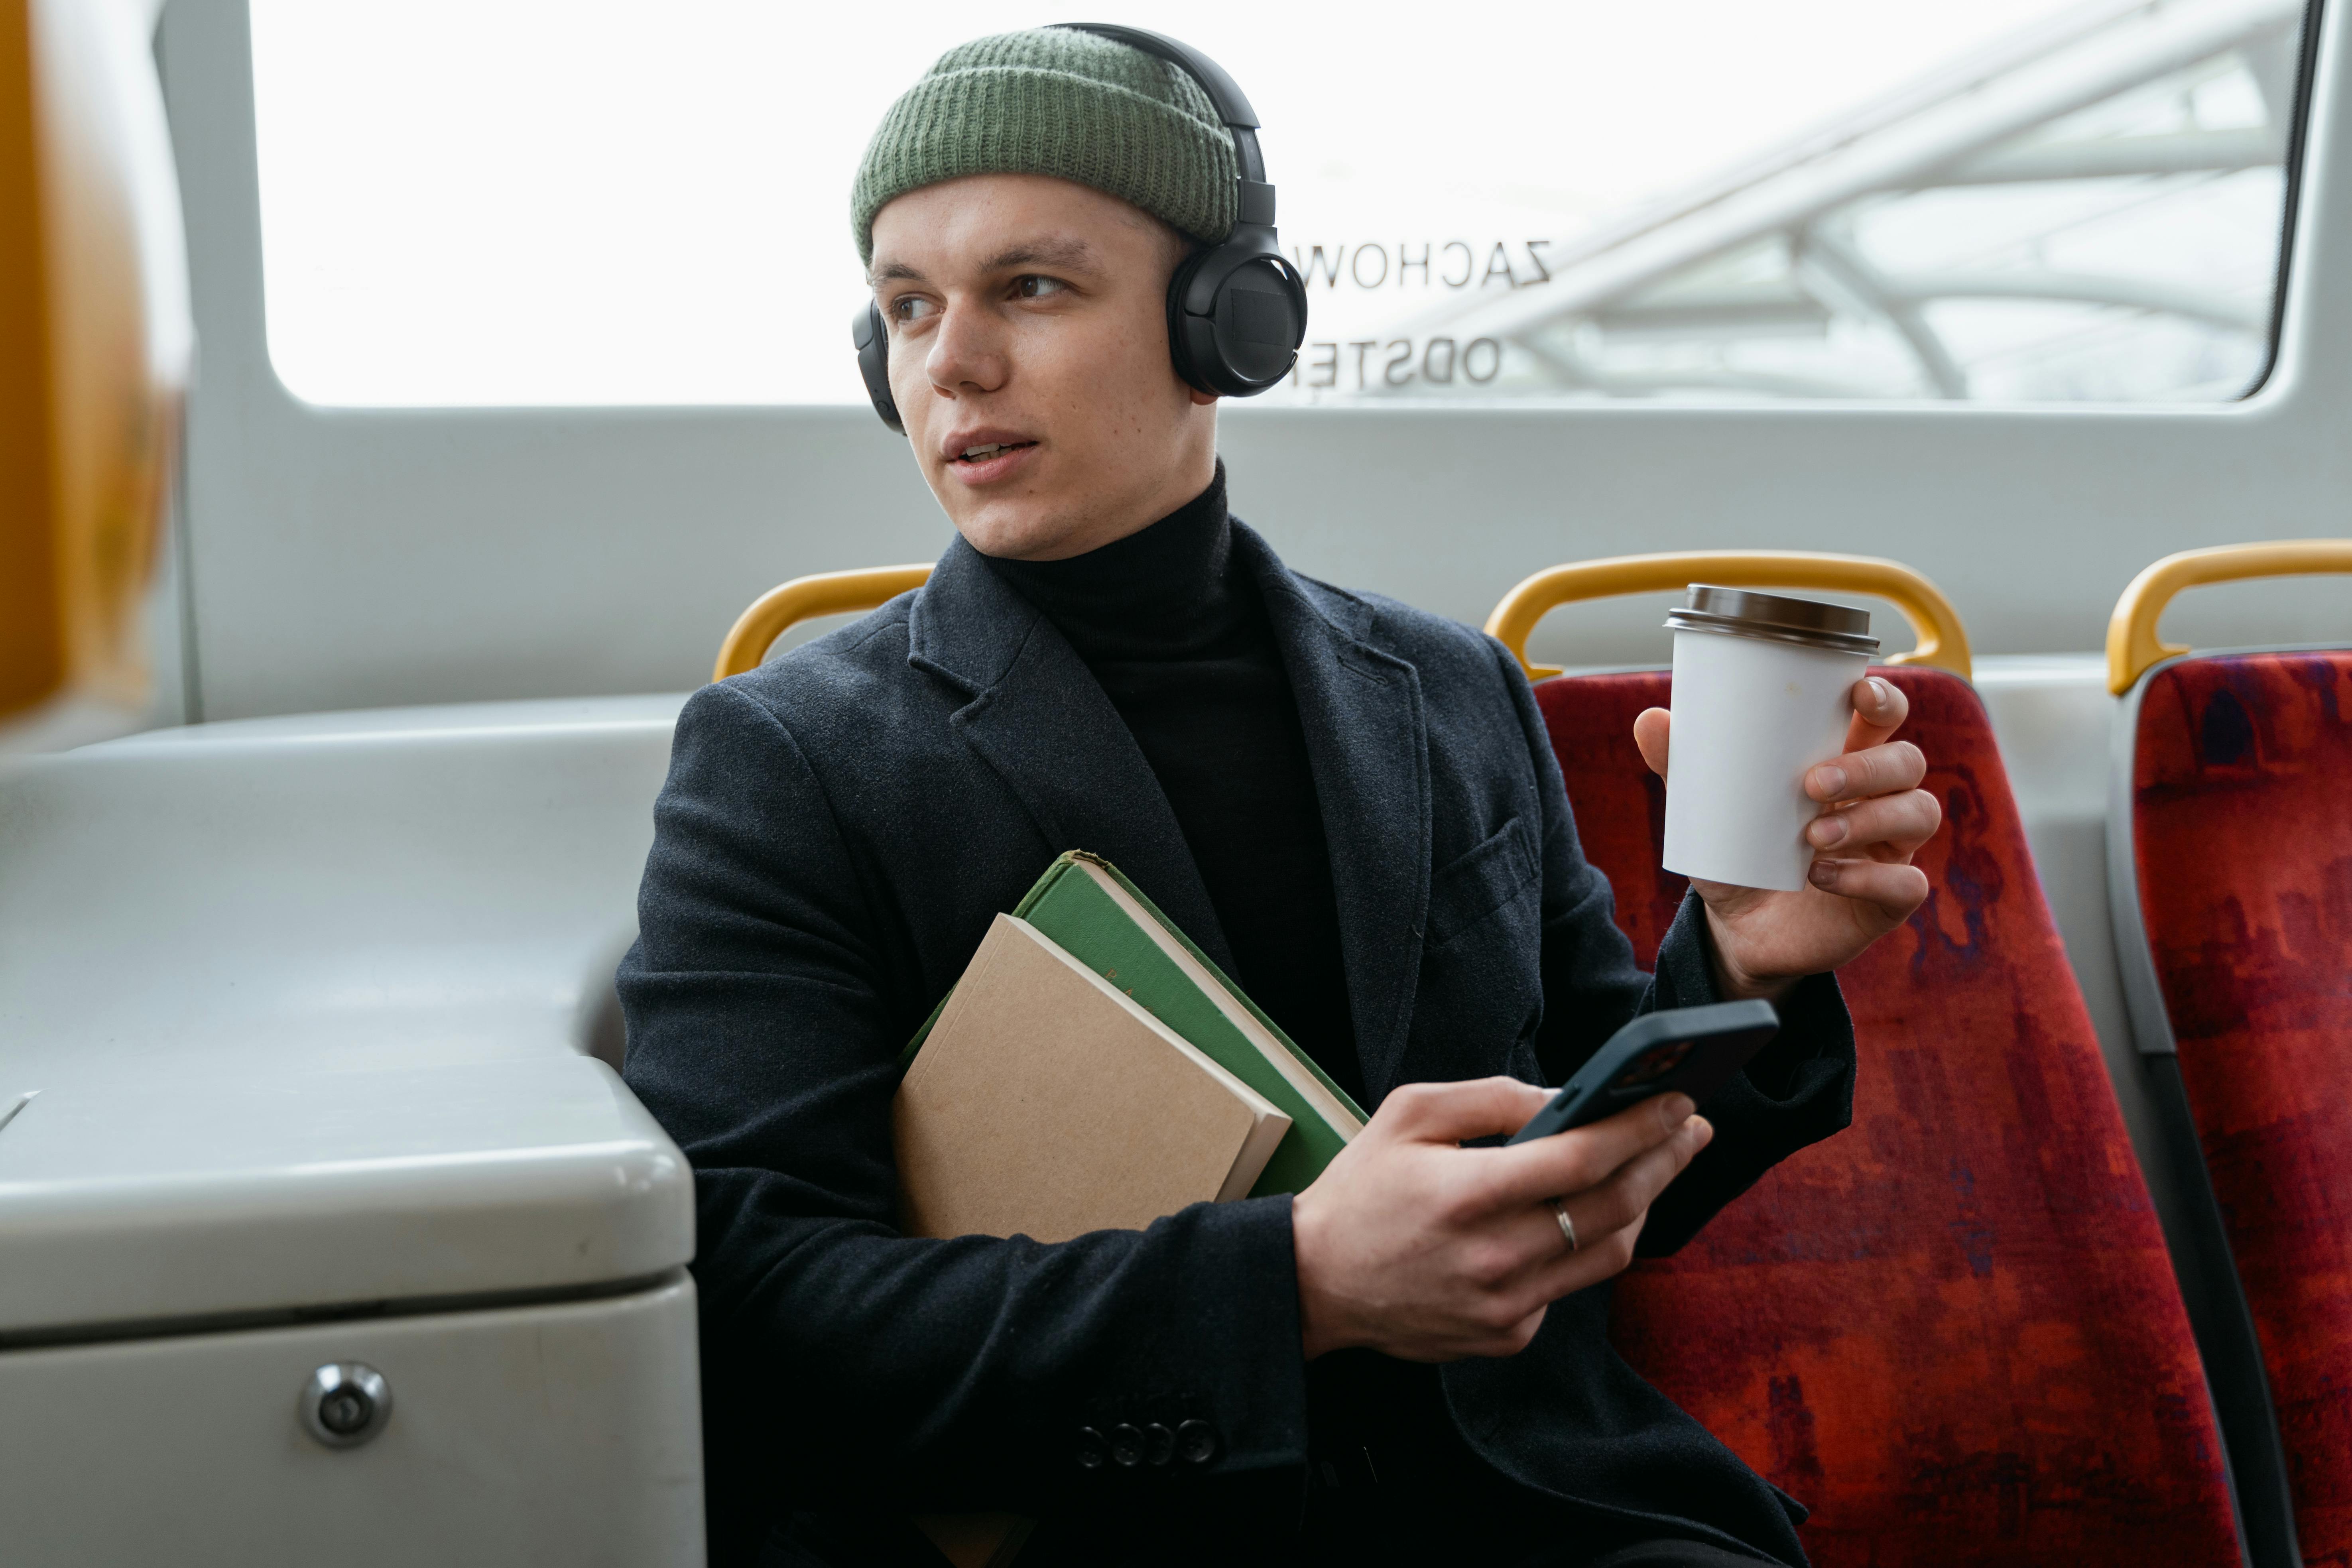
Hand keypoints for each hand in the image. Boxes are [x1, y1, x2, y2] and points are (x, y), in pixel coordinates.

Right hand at [1291, 1078, 1712, 1361]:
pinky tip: (1583, 1217)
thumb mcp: (1409, 1113)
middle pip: (1614, 1206)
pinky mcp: (1506, 1336)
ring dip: (1643, 1204)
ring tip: (1655, 1165)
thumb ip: (1492, 1098)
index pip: (1584, 1156)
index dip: (1642, 1125)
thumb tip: (1566, 1097)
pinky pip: (1568, 1286)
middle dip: (1665, 1159)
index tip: (1679, 1100)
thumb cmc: (1361, 1189)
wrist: (1315, 1282)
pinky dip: (1585, 1247)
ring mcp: (1505, 1305)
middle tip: (1691, 1127)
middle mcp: (1495, 1256)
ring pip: (1608, 1253)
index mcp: (1469, 1193)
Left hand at [1632, 674, 1936, 999]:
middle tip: (1812, 783)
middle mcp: (1878, 799)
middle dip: (1868, 765)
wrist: (1737, 929)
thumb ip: (1684, 767)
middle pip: (1907, 761)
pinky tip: (1821, 878)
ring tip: (1812, 835)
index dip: (1883, 700)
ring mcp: (1890, 848)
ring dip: (1868, 819)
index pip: (1882, 718)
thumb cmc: (1737, 855)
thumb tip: (1649, 719)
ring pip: (1918, 812)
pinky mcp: (1890, 899)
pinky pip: (1906, 882)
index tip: (1860, 693)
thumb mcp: (1708, 812)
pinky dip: (1867, 877)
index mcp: (1844, 762)